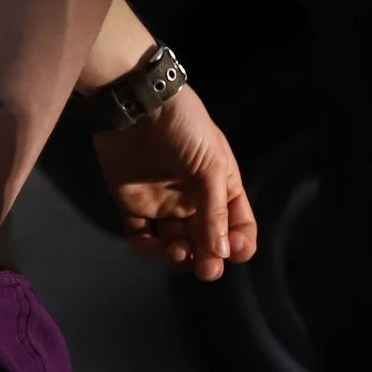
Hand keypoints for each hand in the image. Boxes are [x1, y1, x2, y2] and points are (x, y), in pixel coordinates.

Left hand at [92, 86, 257, 280]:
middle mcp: (194, 200)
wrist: (136, 103)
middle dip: (209, 260)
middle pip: (207, 242)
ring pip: (176, 246)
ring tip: (178, 251)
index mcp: (221, 187)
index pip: (238, 225)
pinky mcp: (133, 206)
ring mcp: (163, 204)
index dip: (239, 244)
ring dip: (180, 257)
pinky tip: (153, 246)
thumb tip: (223, 254)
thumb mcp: (211, 163)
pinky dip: (148, 250)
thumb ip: (215, 209)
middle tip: (206, 268)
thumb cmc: (184, 126)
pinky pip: (142, 238)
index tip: (233, 251)